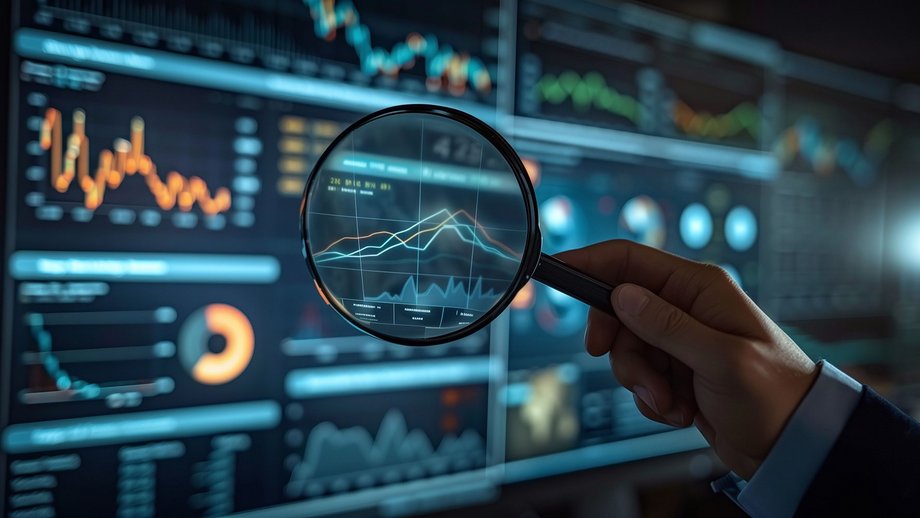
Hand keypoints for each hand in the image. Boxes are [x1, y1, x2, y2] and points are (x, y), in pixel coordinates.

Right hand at [556, 240, 818, 478]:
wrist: (793, 444)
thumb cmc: (774, 394)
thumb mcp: (720, 358)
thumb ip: (666, 325)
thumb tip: (621, 294)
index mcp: (698, 288)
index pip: (630, 260)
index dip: (590, 263)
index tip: (558, 273)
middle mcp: (686, 308)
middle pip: (618, 310)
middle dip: (620, 347)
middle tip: (631, 370)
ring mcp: (680, 340)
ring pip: (626, 349)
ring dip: (640, 381)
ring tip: (672, 401)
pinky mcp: (677, 370)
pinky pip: (640, 376)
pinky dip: (652, 398)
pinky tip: (681, 409)